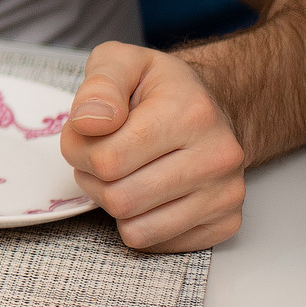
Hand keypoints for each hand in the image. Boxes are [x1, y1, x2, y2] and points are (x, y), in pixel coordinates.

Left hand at [60, 44, 247, 250]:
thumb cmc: (158, 88)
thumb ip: (98, 87)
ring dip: (114, 206)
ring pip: (137, 229)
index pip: (107, 160)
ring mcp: (227, 193)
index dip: (78, 150)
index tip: (85, 135)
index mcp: (191, 113)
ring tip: (122, 175)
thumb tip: (89, 124)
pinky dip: (140, 224)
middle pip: (120, 199)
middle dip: (94, 180)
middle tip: (102, 158)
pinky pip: (158, 244)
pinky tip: (148, 194)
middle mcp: (218, 156)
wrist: (209, 107)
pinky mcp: (226, 222)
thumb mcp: (120, 63)